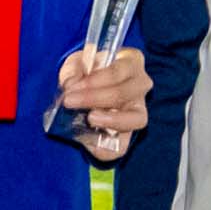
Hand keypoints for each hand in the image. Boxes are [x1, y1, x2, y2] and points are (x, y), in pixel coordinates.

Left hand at [54, 40, 148, 161]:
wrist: (87, 93)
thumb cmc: (87, 72)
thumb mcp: (78, 63)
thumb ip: (72, 70)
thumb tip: (71, 84)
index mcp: (131, 61)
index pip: (118, 70)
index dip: (95, 80)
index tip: (72, 87)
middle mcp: (140, 85)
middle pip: (124, 92)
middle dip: (94, 98)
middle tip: (70, 101)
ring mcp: (139, 110)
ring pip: (136, 119)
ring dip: (111, 120)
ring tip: (90, 118)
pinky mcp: (128, 135)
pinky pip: (122, 147)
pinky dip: (106, 148)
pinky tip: (88, 142)